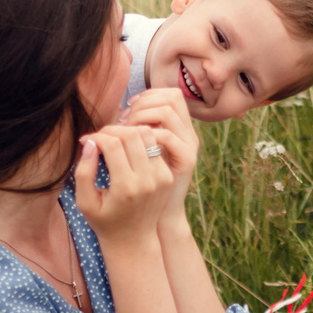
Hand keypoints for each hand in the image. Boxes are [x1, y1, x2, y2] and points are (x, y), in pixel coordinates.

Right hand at [74, 126, 180, 243]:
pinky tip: (128, 147)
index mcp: (125, 187)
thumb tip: (89, 143)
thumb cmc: (104, 221)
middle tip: (100, 137)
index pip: (112, 144)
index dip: (96, 137)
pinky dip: (141, 140)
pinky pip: (155, 146)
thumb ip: (83, 172)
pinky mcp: (167, 176)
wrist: (134, 241)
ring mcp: (161, 178)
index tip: (86, 141)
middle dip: (112, 130)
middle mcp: (147, 180)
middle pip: (131, 135)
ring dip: (128, 131)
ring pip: (146, 135)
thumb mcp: (84, 202)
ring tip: (114, 140)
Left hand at [115, 87, 198, 215]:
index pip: (169, 94)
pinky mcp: (186, 160)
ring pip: (168, 111)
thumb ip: (139, 131)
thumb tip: (124, 108)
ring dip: (143, 115)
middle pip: (171, 97)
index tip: (127, 109)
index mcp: (179, 129)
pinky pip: (168, 136)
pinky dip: (149, 134)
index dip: (147, 96)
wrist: (155, 218)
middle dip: (143, 103)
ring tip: (126, 130)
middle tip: (124, 120)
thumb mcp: (141, 153)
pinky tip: (134, 145)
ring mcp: (189, 146)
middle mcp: (187, 134)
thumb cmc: (141, 185)